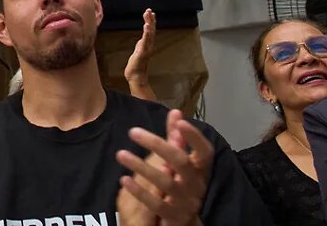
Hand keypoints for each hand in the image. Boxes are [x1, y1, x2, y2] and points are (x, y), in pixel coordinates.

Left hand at [116, 110, 213, 225]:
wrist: (183, 223)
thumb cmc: (181, 185)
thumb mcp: (180, 163)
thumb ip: (177, 139)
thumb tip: (176, 112)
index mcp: (199, 170)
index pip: (205, 151)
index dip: (195, 137)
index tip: (181, 122)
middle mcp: (196, 185)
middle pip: (180, 162)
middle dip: (158, 145)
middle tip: (132, 131)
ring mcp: (185, 201)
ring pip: (165, 182)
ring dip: (141, 166)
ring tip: (121, 154)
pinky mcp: (172, 216)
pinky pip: (155, 203)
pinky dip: (139, 191)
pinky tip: (124, 179)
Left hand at [125, 8, 155, 88]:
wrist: (136, 76)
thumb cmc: (136, 65)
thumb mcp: (138, 51)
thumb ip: (141, 45)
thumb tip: (141, 41)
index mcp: (147, 45)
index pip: (150, 31)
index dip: (151, 22)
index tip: (151, 13)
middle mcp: (148, 46)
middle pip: (151, 30)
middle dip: (151, 20)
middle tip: (150, 10)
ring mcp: (146, 49)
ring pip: (149, 34)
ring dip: (149, 24)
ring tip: (149, 15)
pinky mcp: (142, 53)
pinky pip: (145, 41)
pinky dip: (147, 33)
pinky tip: (146, 26)